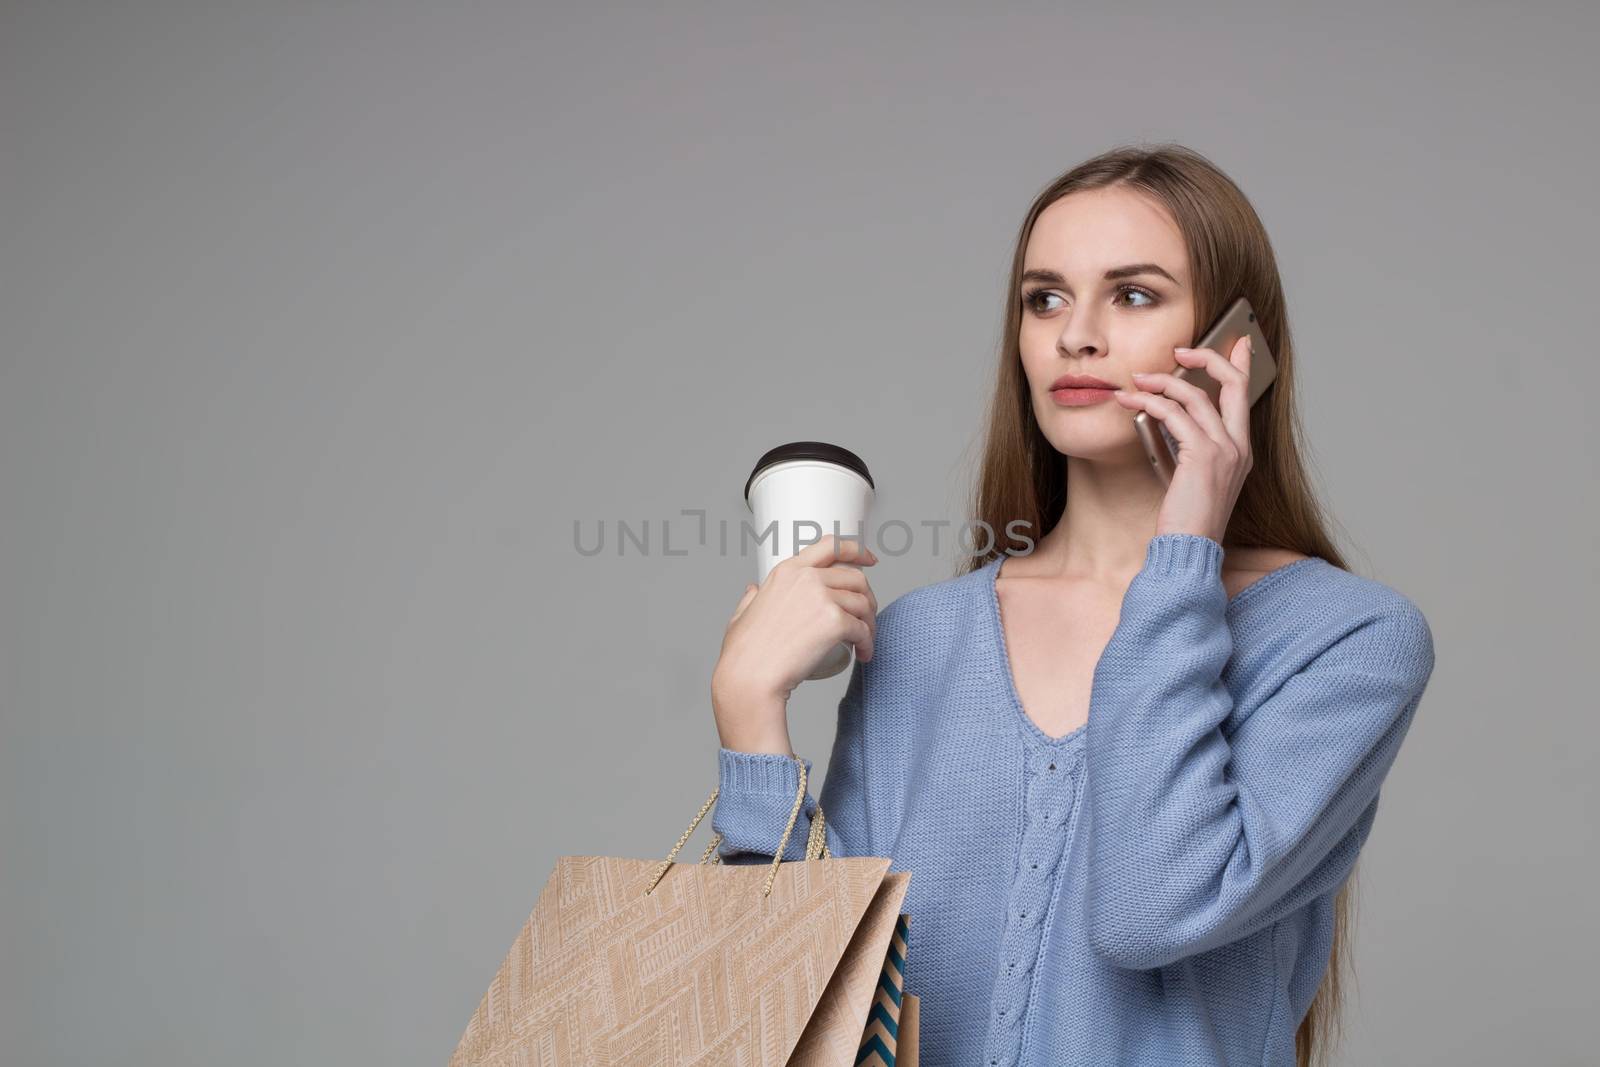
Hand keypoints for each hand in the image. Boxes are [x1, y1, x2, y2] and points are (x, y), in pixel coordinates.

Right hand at [711, 534, 878, 754]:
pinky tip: (864, 654)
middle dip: (868, 597)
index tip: (870, 560)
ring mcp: (822, 597)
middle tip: (867, 618)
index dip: (857, 550)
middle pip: (855, 578)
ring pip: (863, 603)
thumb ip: (750, 598)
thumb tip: (753, 589)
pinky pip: (863, 629)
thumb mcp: (741, 615)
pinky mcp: (834, 621)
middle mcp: (806, 577)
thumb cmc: (743, 654)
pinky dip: (868, 643)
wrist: (750, 677)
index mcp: (786, 570)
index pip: (831, 546)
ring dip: (870, 623)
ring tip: (865, 641)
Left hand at [1112, 335, 1254, 542]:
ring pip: (1194, 396)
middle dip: (1206, 358)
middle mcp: (1239, 447)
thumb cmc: (1186, 520)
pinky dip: (1150, 403)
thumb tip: (1168, 419)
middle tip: (1179, 351)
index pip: (1245, 397)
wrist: (1189, 549)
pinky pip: (1174, 415)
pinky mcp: (1203, 456)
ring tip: (1135, 381)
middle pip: (1232, 384)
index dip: (1242, 365)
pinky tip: (1131, 402)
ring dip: (1160, 382)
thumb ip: (1190, 448)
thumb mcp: (1193, 478)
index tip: (1236, 342)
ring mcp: (1225, 451)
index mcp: (1241, 451)